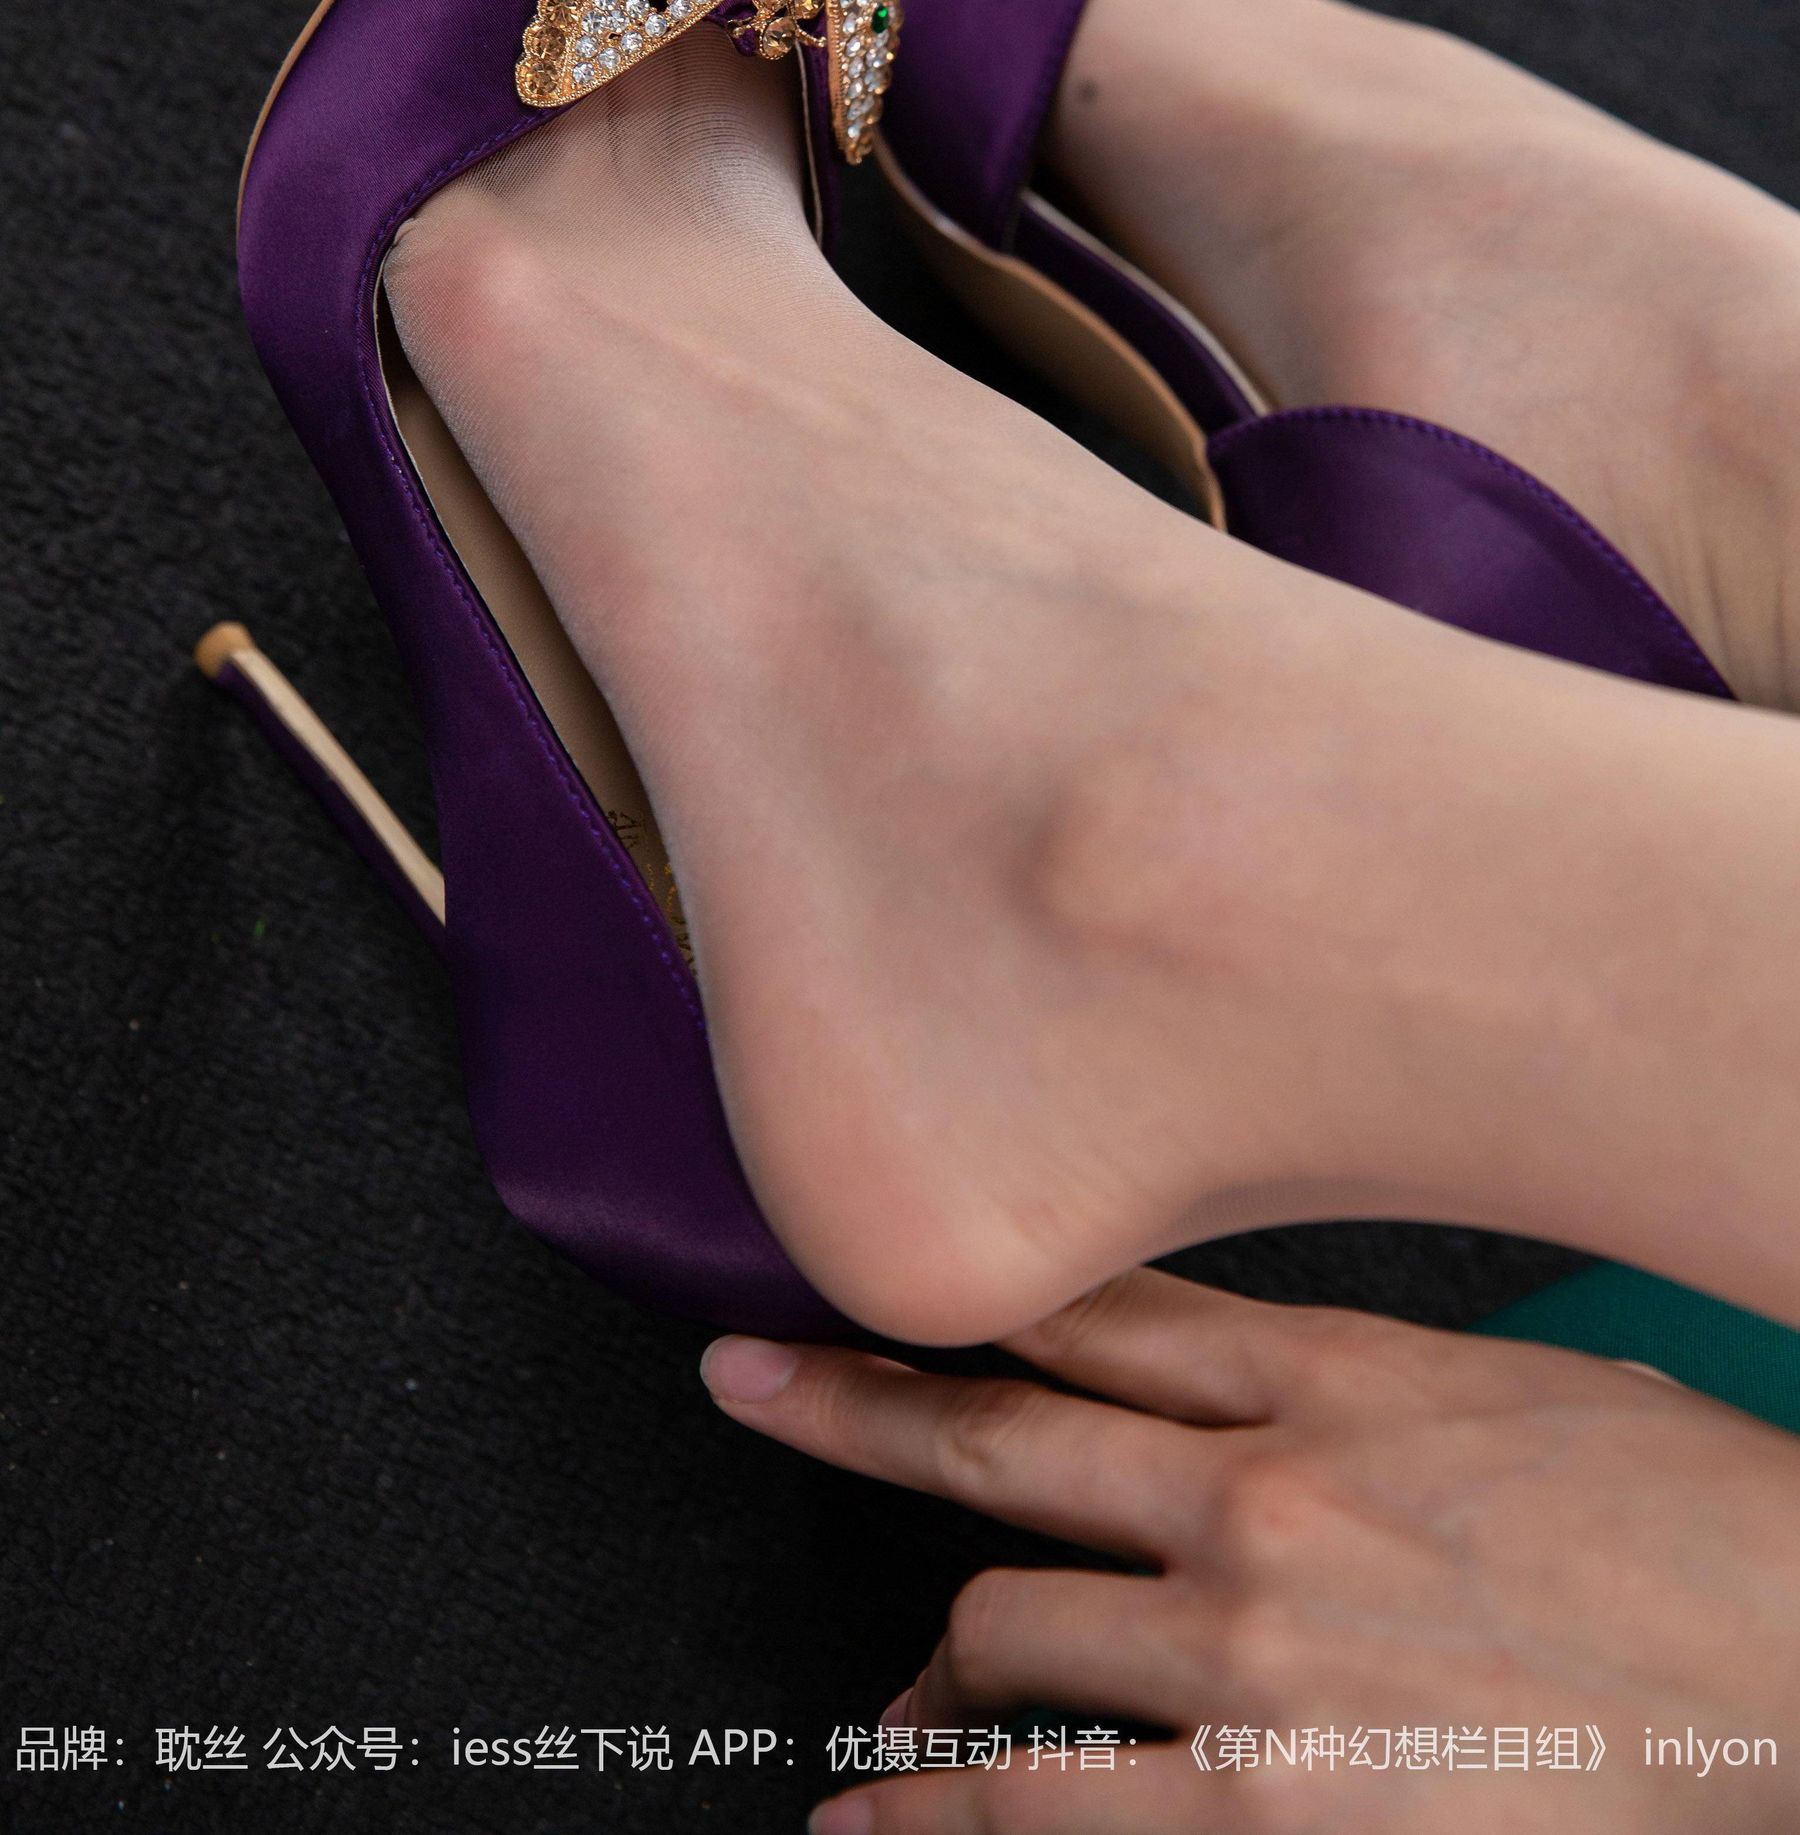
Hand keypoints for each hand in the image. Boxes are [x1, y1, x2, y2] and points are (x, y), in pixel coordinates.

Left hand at [702, 1271, 1798, 1829]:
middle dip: (855, 1414)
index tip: (862, 1285)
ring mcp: (1253, 1654)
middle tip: (753, 1390)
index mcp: (1332, 1378)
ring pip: (999, 1630)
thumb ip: (1360, 1391)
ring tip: (865, 1711)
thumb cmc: (1705, 1534)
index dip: (965, 1297)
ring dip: (912, 1672)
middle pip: (1004, 1441)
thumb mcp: (1521, 1396)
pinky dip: (936, 1819)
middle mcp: (1263, 1496)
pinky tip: (873, 1827)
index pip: (1096, 1316)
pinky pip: (1041, 1806)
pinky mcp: (1263, 1809)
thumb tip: (1255, 1402)